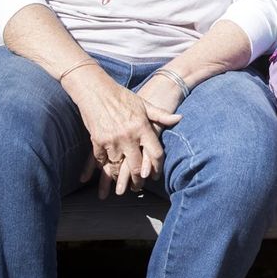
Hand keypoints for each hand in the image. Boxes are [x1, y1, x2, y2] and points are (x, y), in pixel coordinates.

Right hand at [69, 73, 181, 197]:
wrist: (96, 90)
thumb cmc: (123, 97)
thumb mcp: (144, 104)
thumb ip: (161, 115)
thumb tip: (180, 118)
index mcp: (142, 127)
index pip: (155, 152)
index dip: (157, 166)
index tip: (155, 175)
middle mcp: (128, 136)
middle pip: (136, 165)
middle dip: (138, 179)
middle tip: (139, 187)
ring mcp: (112, 140)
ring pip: (117, 167)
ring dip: (119, 178)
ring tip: (122, 187)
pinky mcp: (97, 141)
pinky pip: (101, 161)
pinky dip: (104, 169)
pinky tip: (107, 175)